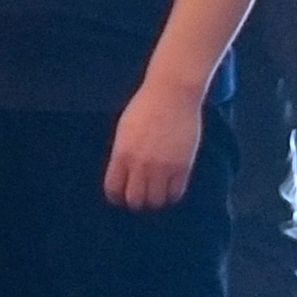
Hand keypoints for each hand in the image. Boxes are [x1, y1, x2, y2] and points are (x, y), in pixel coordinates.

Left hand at [103, 81, 202, 210]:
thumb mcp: (124, 130)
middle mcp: (140, 164)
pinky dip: (171, 195)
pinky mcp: (182, 166)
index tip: (120, 196)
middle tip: (140, 196)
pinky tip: (169, 187)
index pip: (113, 189)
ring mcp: (162, 167)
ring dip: (154, 200)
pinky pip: (175, 193)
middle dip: (135, 202)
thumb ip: (122, 154)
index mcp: (122, 153)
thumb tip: (122, 175)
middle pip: (134, 200)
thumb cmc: (146, 107)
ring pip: (156, 201)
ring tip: (156, 193)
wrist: (172, 94)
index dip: (116, 197)